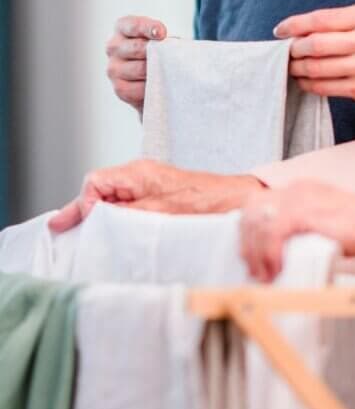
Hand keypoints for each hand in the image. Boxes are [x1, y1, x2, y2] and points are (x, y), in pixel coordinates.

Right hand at [48, 158, 263, 232]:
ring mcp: (150, 186)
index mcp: (138, 173)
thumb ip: (124, 213)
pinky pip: (129, 205)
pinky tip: (113, 233)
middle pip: (100, 189)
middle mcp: (141, 176)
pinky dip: (117, 217)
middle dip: (83, 209)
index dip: (85, 202)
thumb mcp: (158, 212)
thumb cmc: (205, 203)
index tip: (90, 222)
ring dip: (100, 216)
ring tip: (86, 235)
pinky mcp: (159, 196)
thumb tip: (95, 216)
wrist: (237, 201)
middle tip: (63, 228)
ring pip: (113, 199)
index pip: (95, 181)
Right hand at [105, 15, 166, 111]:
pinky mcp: (119, 88)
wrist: (157, 75)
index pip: (134, 25)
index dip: (149, 28)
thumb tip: (167, 43)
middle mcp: (113, 46)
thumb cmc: (162, 50)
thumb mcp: (163, 37)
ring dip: (157, 71)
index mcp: (123, 27)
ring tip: (167, 71)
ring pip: (140, 69)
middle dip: (157, 53)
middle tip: (169, 57)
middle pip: (137, 48)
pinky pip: (138, 89)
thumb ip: (163, 37)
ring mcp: (113, 68)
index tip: (162, 34)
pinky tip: (159, 84)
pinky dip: (152, 87)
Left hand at [240, 181, 354, 282]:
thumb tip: (280, 250)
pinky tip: (276, 269)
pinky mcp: (305, 212)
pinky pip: (273, 233)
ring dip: (256, 253)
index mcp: (300, 189)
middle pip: (252, 210)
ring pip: (259, 223)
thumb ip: (301, 227)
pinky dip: (269, 254)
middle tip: (253, 268)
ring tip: (263, 274)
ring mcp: (299, 199)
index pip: (259, 203)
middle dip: (247, 242)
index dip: (249, 230)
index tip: (250, 253)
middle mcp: (296, 189)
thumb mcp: (323, 220)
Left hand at [275, 4, 354, 134]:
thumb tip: (300, 29)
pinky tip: (305, 80)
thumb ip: (341, 22)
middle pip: (315, 45)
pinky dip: (309, 84)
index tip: (280, 30)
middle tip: (288, 51)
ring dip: (298, 68)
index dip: (294, 25)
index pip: (321, 19)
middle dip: (294, 49)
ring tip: (293, 66)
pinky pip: (324, 87)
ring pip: (316, 68)